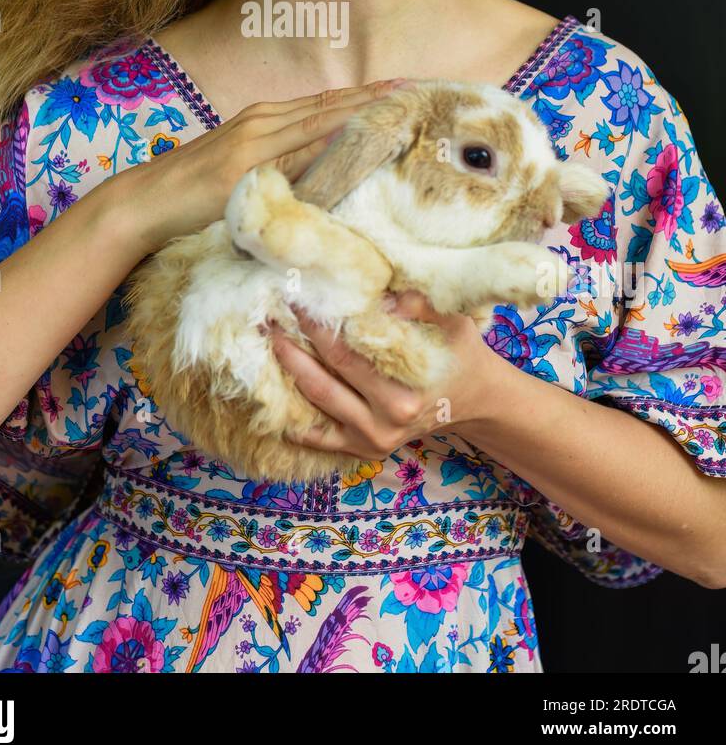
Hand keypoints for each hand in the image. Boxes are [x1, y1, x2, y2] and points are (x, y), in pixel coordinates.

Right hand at [115, 78, 409, 263]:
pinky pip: (294, 152)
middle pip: (329, 105)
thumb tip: (324, 171)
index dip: (365, 96)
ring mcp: (252, 140)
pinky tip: (355, 140)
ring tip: (399, 106)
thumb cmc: (194, 191)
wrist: (145, 201)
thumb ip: (281, 164)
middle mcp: (262, 120)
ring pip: (318, 120)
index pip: (325, 104)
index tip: (403, 89)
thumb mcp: (246, 171)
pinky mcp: (242, 164)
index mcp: (264, 120)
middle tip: (416, 89)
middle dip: (373, 97)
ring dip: (360, 112)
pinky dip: (328, 142)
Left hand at [269, 290, 503, 461]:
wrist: (475, 397)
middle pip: (323, 379)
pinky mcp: (365, 450)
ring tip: (269, 339)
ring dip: (288, 371)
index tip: (294, 297)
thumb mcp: (452, 321)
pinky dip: (294, 421)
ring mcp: (373, 441)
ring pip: (317, 403)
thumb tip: (378, 295)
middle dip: (291, 345)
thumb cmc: (460, 351)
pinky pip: (320, 438)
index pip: (345, 353)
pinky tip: (272, 397)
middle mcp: (386, 422)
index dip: (315, 325)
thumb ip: (419, 304)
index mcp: (405, 393)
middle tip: (268, 315)